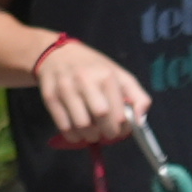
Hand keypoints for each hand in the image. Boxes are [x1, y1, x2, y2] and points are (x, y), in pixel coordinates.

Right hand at [33, 35, 153, 147]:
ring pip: (81, 126)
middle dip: (107, 132)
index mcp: (106, 76)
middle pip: (101, 117)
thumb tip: (141, 120)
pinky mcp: (50, 97)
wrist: (57, 55)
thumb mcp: (119, 75)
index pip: (119, 113)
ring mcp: (66, 89)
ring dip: (90, 136)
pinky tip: (78, 131)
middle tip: (107, 133)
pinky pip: (64, 127)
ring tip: (92, 132)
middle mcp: (85, 80)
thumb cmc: (93, 68)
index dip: (123, 128)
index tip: (121, 129)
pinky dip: (74, 136)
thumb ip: (137, 96)